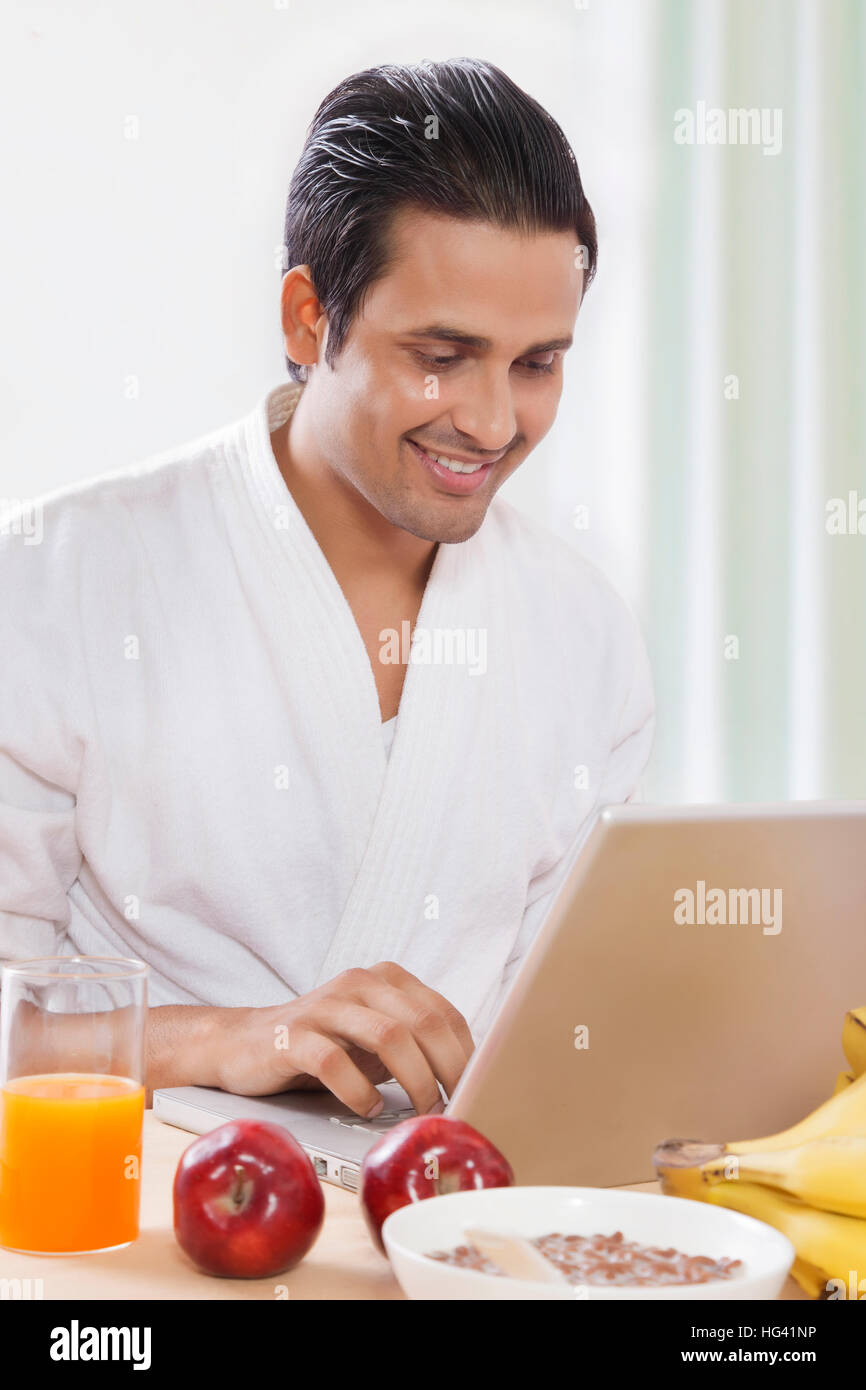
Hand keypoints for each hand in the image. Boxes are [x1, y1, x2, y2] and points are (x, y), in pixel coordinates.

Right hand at [211, 961, 474, 1117]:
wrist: (242, 1045)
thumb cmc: (323, 1047)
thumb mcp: (374, 1042)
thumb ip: (414, 1048)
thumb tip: (466, 1082)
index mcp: (385, 979)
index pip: (443, 1012)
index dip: (466, 1054)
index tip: (478, 1088)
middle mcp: (358, 983)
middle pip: (423, 1021)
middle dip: (448, 1069)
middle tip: (456, 1106)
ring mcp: (325, 1006)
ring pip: (389, 1036)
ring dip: (415, 1080)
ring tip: (421, 1111)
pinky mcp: (293, 1035)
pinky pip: (335, 1062)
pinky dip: (360, 1092)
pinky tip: (368, 1108)